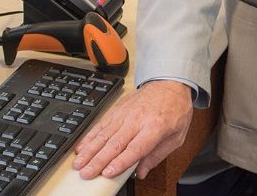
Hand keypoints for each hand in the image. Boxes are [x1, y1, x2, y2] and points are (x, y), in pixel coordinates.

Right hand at [72, 80, 192, 179]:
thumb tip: (141, 172)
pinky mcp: (118, 108)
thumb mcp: (177, 135)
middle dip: (99, 160)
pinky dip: (90, 136)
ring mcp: (126, 113)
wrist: (171, 82)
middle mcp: (138, 119)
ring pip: (104, 134)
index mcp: (155, 127)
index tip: (108, 172)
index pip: (136, 147)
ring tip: (78, 164)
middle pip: (116, 143)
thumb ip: (158, 155)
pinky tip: (81, 147)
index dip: (121, 161)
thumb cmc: (175, 108)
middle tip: (86, 173)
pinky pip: (101, 124)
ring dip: (90, 150)